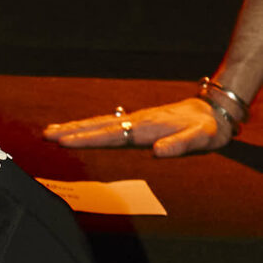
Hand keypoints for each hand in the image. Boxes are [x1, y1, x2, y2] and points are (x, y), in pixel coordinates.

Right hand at [43, 97, 232, 157]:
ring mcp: (136, 119)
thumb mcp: (200, 138)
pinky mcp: (137, 120)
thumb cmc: (209, 128)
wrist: (216, 110)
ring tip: (51, 131)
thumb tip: (158, 152)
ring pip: (100, 123)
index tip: (64, 141)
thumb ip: (180, 145)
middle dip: (72, 132)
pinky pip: (108, 123)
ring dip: (75, 128)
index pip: (111, 135)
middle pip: (99, 127)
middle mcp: (137, 121)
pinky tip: (78, 129)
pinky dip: (90, 126)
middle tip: (46, 136)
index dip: (87, 139)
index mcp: (147, 128)